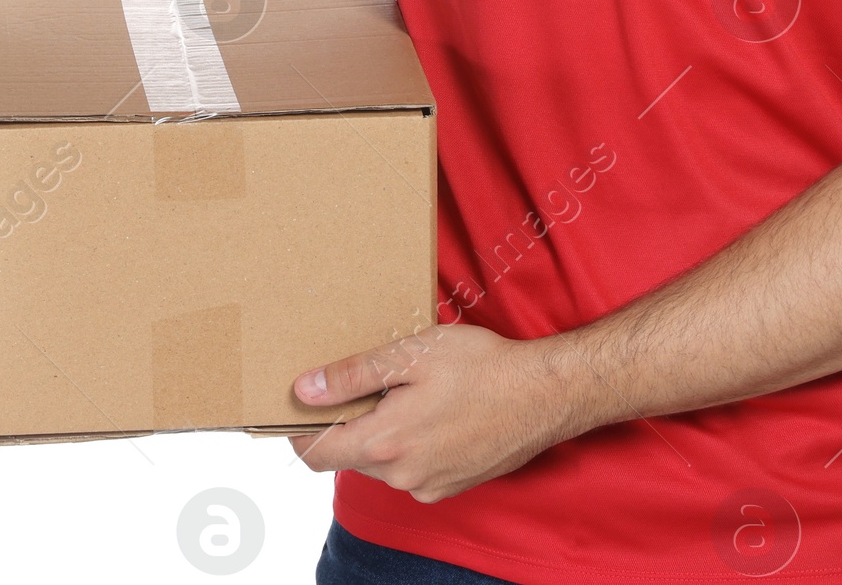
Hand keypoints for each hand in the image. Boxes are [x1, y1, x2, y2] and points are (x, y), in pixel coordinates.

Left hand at [288, 323, 578, 501]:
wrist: (544, 394)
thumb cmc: (481, 366)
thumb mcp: (411, 354)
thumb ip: (353, 376)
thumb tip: (304, 390)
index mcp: (385, 443)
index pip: (316, 454)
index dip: (298, 430)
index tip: (296, 405)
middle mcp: (402, 476)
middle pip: (350, 454)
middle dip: (348, 422)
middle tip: (366, 379)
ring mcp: (428, 486)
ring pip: (383, 461)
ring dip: (383, 430)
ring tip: (408, 389)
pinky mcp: (451, 486)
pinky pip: (413, 468)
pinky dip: (411, 442)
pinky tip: (435, 409)